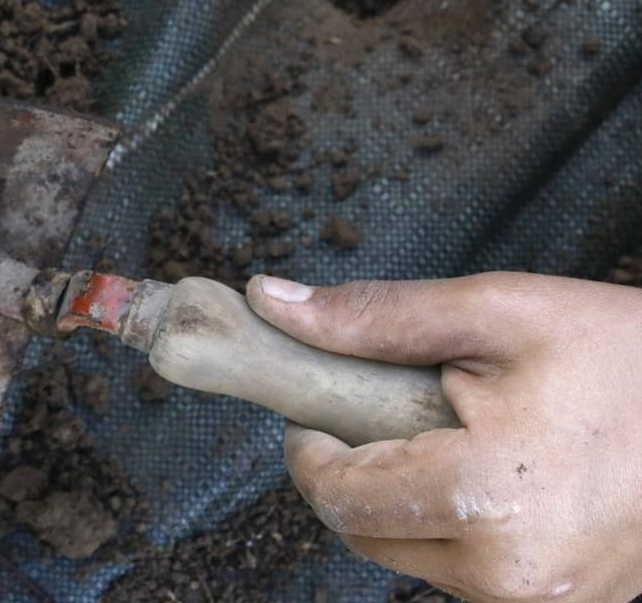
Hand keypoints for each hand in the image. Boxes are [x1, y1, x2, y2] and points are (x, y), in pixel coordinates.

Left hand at [247, 272, 641, 601]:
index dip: (309, 448)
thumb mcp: (499, 310)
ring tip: (462, 439)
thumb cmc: (626, 354)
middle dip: (356, 474)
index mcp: (487, 496)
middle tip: (392, 416)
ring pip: (415, 558)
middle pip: (367, 534)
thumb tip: (271, 302)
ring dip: (409, 503)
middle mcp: (513, 570)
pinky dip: (460, 528)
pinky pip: (472, 573)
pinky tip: (499, 475)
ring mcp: (547, 599)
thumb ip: (377, 317)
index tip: (315, 410)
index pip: (338, 496)